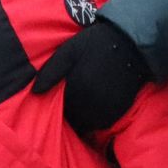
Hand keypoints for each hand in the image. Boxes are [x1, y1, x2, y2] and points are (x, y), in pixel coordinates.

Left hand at [31, 17, 149, 134]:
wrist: (131, 44)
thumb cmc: (96, 44)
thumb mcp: (70, 51)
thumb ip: (51, 71)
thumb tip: (36, 91)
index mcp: (76, 89)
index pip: (60, 108)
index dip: (60, 102)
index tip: (62, 94)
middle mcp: (90, 104)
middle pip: (73, 118)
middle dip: (71, 110)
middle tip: (75, 95)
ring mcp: (106, 110)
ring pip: (86, 123)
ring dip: (83, 116)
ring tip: (86, 99)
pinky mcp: (118, 112)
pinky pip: (101, 123)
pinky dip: (97, 117)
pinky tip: (98, 101)